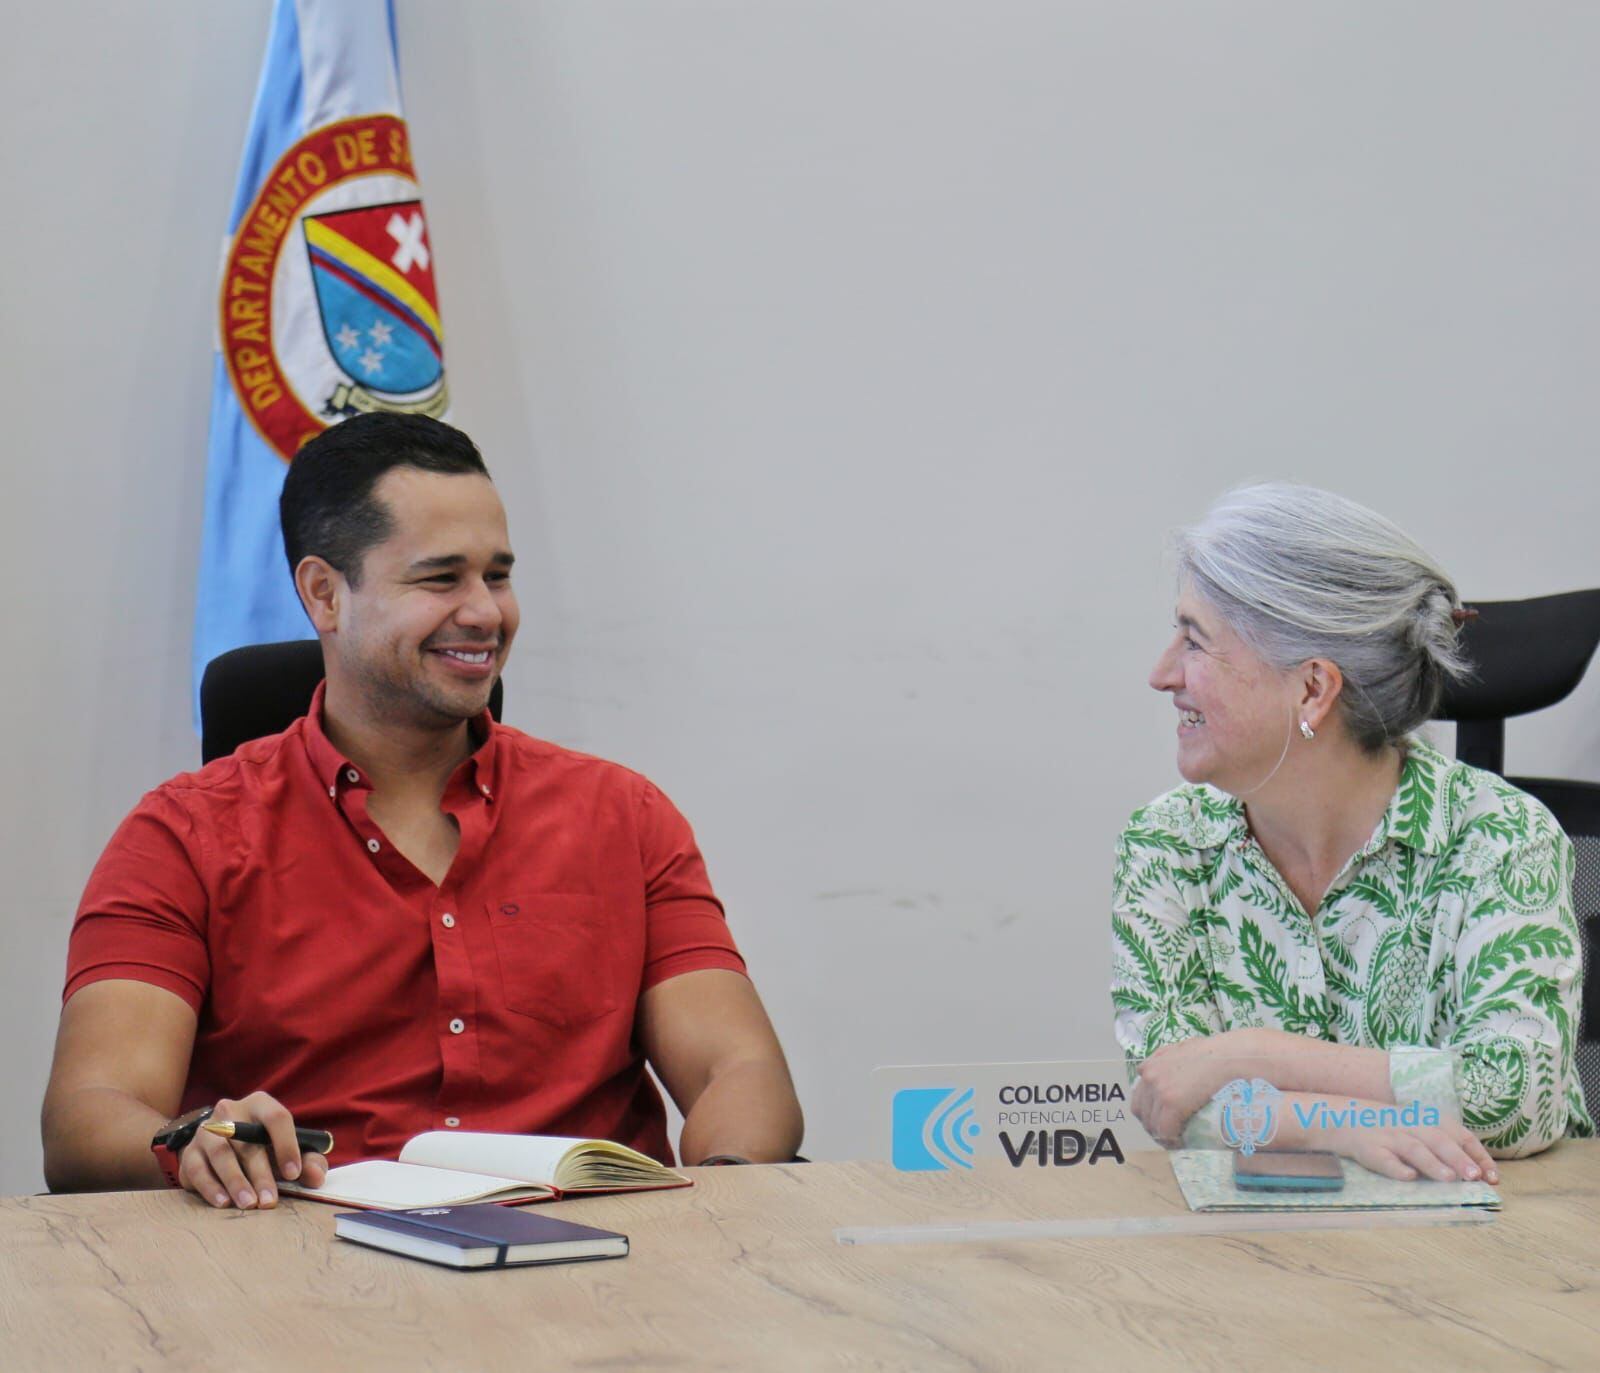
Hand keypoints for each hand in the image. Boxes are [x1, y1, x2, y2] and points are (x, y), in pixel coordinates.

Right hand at [178, 1092, 328, 1208]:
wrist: (221, 1145)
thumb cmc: (263, 1147)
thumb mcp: (287, 1150)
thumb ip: (308, 1162)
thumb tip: (316, 1176)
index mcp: (260, 1104)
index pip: (276, 1117)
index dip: (287, 1145)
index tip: (293, 1173)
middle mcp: (230, 1112)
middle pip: (248, 1142)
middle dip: (261, 1174)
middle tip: (269, 1201)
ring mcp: (206, 1130)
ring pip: (220, 1153)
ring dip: (235, 1181)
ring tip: (248, 1204)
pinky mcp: (189, 1152)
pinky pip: (197, 1168)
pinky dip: (211, 1187)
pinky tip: (223, 1202)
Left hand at [1131, 1035, 1250, 1145]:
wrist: (1229, 1057)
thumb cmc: (1214, 1053)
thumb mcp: (1184, 1050)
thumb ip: (1170, 1061)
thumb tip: (1172, 1074)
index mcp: (1150, 1065)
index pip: (1139, 1096)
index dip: (1151, 1111)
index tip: (1163, 1120)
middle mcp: (1149, 1076)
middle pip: (1141, 1111)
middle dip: (1153, 1124)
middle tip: (1170, 1133)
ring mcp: (1159, 1089)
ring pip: (1152, 1123)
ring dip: (1162, 1134)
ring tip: (1177, 1140)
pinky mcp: (1172, 1102)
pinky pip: (1164, 1130)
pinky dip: (1171, 1140)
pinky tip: (1182, 1143)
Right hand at [1323, 1112, 1499, 1184]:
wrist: (1345, 1117)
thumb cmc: (1392, 1129)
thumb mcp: (1420, 1129)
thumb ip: (1446, 1147)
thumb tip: (1479, 1172)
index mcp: (1428, 1121)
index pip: (1459, 1135)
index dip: (1476, 1154)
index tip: (1492, 1177)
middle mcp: (1411, 1126)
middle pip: (1438, 1139)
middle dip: (1457, 1158)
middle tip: (1474, 1177)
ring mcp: (1389, 1136)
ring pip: (1413, 1148)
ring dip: (1432, 1163)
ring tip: (1448, 1178)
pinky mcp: (1369, 1149)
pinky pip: (1383, 1158)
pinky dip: (1396, 1167)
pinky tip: (1408, 1177)